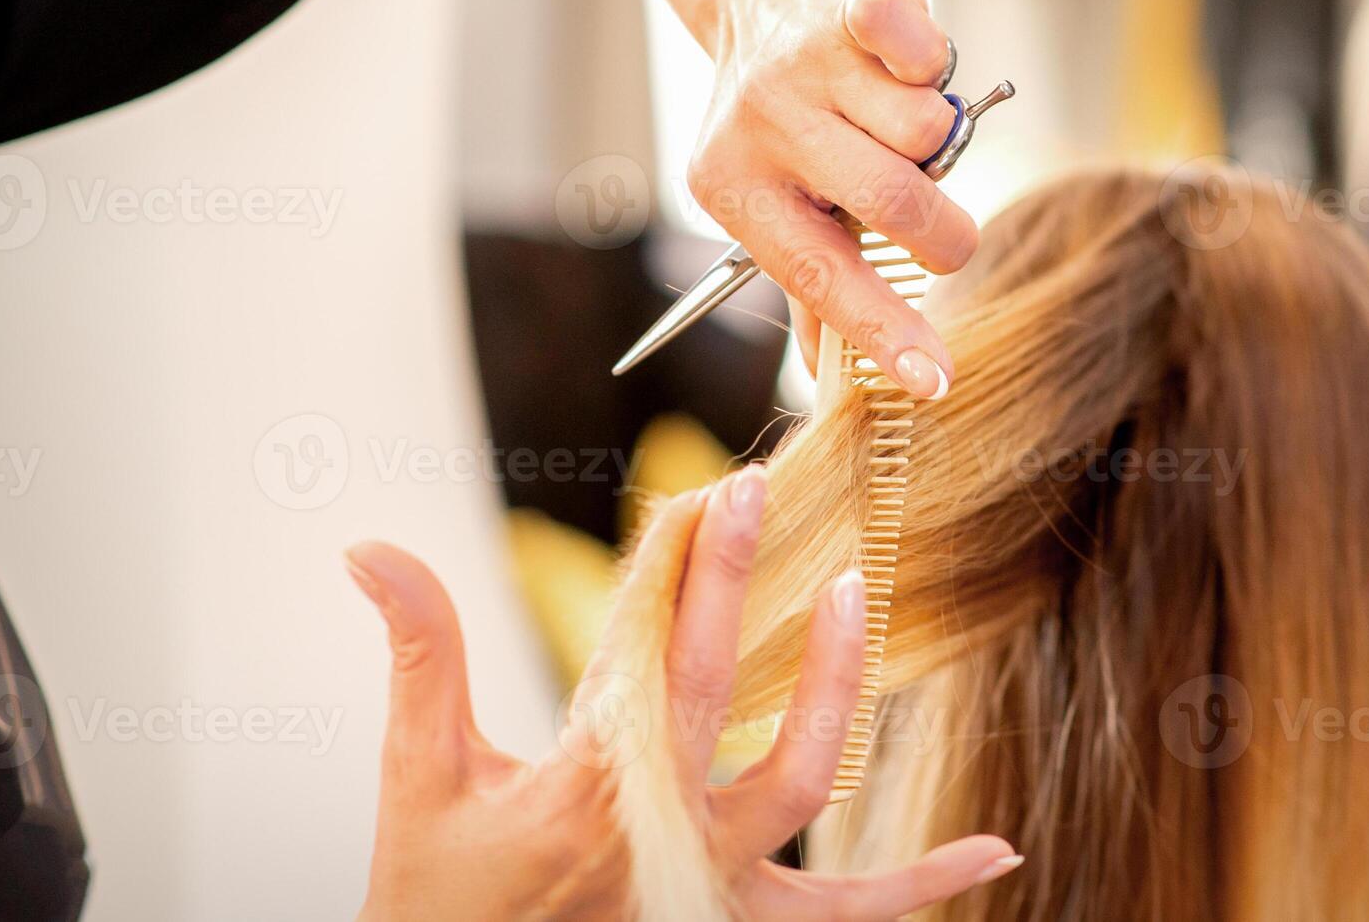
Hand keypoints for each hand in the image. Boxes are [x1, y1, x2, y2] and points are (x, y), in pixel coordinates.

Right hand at [349, 466, 1020, 918]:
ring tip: (853, 597)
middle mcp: (657, 835)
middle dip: (731, 580)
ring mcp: (712, 888)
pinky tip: (998, 850)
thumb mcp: (418, 781)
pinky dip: (923, 882)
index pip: (630, 645)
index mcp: (576, 790)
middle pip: (713, 686)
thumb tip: (371, 547)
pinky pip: (850, 913)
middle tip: (754, 490)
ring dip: (833, 687)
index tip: (696, 488)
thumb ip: (420, 655)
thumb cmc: (435, 904)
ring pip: (801, 780)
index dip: (664, 559)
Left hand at [635, 0, 970, 397]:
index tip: (934, 379)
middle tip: (941, 229)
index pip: (821, 278)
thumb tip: (833, 377)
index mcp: (737, 191)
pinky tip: (907, 63)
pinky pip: (929, 57)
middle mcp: (765, 127)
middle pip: (892, 203)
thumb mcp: (776, 202)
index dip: (884, 332)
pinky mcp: (851, 9)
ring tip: (896, 117)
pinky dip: (937, 66)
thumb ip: (812, 284)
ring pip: (925, 131)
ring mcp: (808, 65)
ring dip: (933, 136)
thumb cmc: (783, 119)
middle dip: (940, 230)